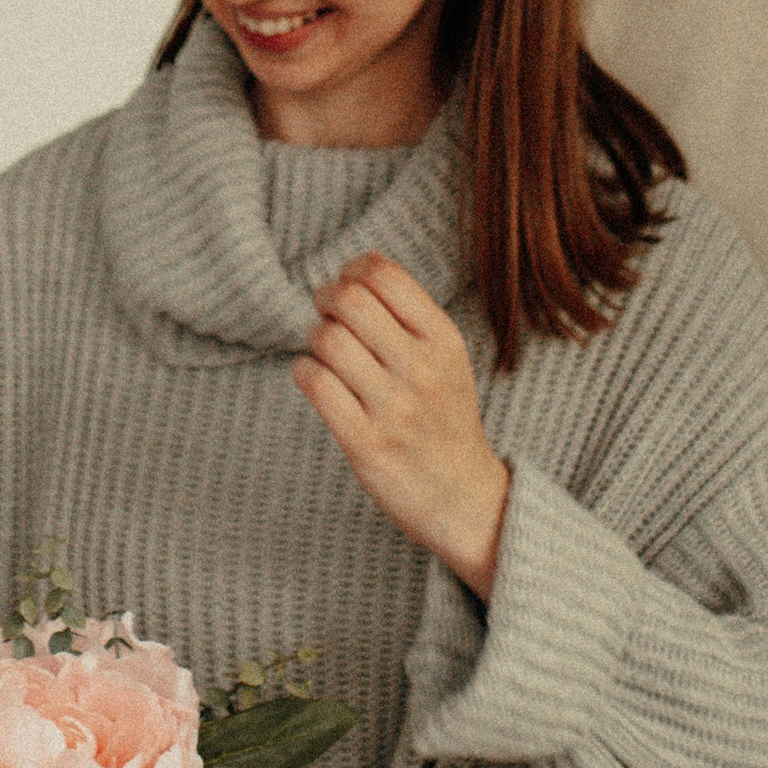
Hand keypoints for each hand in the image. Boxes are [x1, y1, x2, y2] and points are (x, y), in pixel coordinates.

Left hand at [294, 251, 510, 593]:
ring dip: (314, 338)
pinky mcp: (365, 442)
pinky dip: (304, 372)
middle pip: (349, 300)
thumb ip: (409, 316)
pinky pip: (314, 383)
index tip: (347, 284)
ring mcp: (394, 407)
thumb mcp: (447, 358)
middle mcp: (421, 368)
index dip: (352, 270)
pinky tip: (316, 379)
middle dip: (326, 299)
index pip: (384, 274)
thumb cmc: (444, 417)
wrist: (463, 497)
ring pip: (327, 340)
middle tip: (327, 313)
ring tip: (326, 353)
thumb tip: (351, 273)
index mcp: (443, 339)